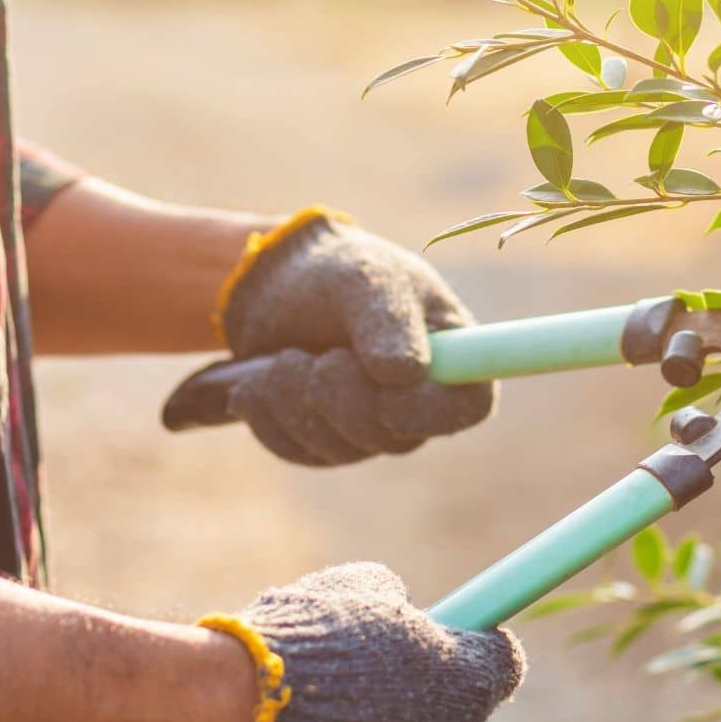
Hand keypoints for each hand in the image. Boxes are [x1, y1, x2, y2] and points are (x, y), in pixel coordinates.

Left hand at [219, 210, 495, 463]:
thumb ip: (388, 318)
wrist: (280, 284)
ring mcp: (372, 428)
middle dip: (343, 399)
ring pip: (340, 449)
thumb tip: (405, 374)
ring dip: (297, 403)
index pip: (467, 407)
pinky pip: (300, 451)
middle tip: (315, 358)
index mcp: (453, 357)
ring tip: (280, 359)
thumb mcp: (366, 277)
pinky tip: (253, 385)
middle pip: (395, 438)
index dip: (429, 409)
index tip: (388, 383)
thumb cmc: (339, 270)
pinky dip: (269, 418)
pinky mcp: (325, 441)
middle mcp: (418, 402)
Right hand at [234, 563, 522, 721]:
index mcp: (468, 679)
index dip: (476, 644)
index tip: (454, 636)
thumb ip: (394, 599)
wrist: (243, 710)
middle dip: (424, 692)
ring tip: (332, 705)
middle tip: (374, 674)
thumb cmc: (306, 641)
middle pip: (458, 713)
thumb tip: (398, 606)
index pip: (503, 662)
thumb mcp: (358, 588)